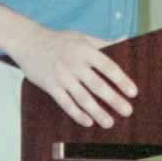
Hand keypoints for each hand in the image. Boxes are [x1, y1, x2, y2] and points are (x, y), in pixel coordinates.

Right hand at [8, 26, 136, 128]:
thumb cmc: (59, 40)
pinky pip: (65, 103)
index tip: (133, 92)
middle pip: (97, 85)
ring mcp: (61, 76)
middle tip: (127, 111)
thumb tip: (126, 40)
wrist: (28, 42)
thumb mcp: (82, 37)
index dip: (121, 80)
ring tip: (109, 123)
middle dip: (113, 99)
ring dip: (97, 111)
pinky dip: (77, 114)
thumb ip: (104, 43)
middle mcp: (74, 64)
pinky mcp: (50, 86)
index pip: (107, 66)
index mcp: (85, 50)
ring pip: (82, 97)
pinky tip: (88, 122)